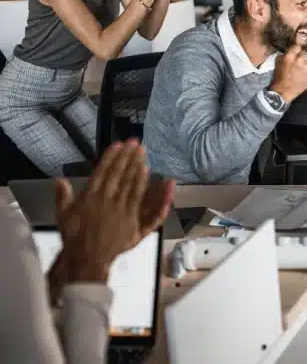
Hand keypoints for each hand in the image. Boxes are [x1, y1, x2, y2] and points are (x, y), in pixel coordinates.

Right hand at [51, 140, 173, 284]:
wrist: (87, 258)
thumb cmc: (74, 237)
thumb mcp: (62, 216)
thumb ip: (63, 197)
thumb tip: (59, 180)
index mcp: (90, 196)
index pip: (102, 171)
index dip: (111, 157)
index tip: (118, 144)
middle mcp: (107, 199)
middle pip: (119, 174)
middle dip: (127, 157)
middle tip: (135, 142)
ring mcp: (121, 209)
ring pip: (131, 183)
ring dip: (137, 166)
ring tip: (142, 153)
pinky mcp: (132, 218)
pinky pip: (140, 199)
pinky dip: (145, 185)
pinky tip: (151, 175)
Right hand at [270, 43, 306, 101]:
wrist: (283, 91)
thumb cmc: (279, 76)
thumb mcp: (278, 61)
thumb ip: (286, 54)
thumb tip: (292, 49)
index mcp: (290, 56)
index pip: (297, 46)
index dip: (297, 48)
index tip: (297, 50)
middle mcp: (300, 60)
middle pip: (304, 53)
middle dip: (301, 56)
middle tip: (298, 62)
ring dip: (305, 64)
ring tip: (300, 70)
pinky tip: (303, 76)